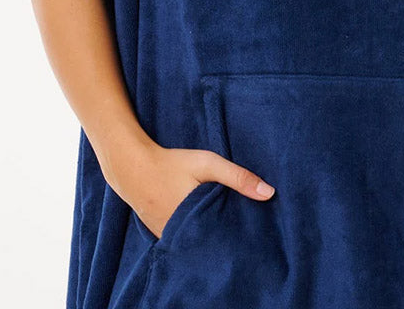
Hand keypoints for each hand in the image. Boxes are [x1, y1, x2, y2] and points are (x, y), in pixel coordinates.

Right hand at [114, 143, 275, 239]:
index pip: (225, 237)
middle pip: (212, 241)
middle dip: (226, 233)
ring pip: (198, 240)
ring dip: (210, 233)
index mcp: (195, 223)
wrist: (133, 167)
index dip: (239, 232)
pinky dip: (194, 231)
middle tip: (243, 225)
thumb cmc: (174, 163)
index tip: (254, 227)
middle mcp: (180, 237)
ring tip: (224, 221)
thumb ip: (238, 178)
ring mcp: (169, 238)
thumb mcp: (208, 164)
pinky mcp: (162, 235)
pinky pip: (184, 238)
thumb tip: (270, 193)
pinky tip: (203, 219)